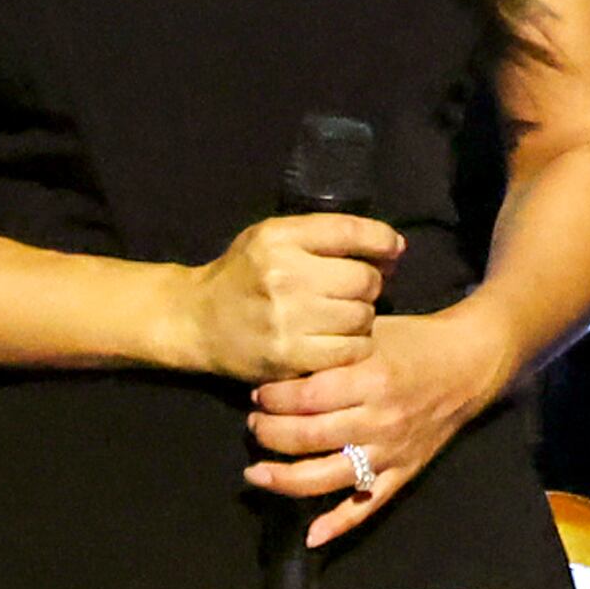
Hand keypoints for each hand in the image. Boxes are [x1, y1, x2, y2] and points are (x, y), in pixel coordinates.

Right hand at [166, 211, 400, 381]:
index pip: (352, 231)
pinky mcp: (289, 357)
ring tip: (342, 315)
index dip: (383, 241)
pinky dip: (353, 346)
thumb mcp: (274, 236)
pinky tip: (337, 339)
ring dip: (362, 316)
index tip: (393, 250)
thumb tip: (393, 247)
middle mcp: (284, 275)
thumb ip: (327, 234)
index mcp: (280, 237)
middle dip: (370, 283)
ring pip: (362, 317)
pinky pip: (349, 351)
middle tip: (358, 289)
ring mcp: (286, 319)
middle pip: (364, 279)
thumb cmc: (244, 274)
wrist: (197, 320)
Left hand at [241, 305, 509, 545]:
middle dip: (269, 433)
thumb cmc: (414, 342)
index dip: (273, 397)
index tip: (258, 393)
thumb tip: (278, 366)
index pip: (306, 397)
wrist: (468, 364)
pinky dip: (339, 524)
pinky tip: (311, 535)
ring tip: (257, 472)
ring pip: (328, 476)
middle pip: (309, 437)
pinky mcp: (403, 473)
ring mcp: (391, 451)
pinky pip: (368, 505)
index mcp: (372, 379)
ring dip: (285, 478)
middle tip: (253, 424)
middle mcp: (380, 420)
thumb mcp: (371, 333)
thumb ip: (330, 351)